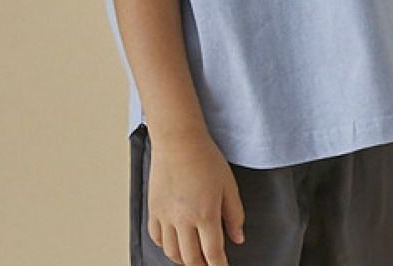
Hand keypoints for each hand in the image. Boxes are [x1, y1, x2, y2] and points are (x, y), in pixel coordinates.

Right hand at [147, 131, 245, 265]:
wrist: (178, 140)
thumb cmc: (205, 157)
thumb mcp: (229, 185)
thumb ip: (235, 214)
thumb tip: (238, 238)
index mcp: (205, 214)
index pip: (213, 254)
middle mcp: (183, 220)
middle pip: (191, 259)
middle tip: (209, 265)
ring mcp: (165, 215)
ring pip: (172, 252)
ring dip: (183, 259)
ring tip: (192, 257)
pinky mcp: (153, 208)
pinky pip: (156, 237)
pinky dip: (165, 245)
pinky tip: (173, 242)